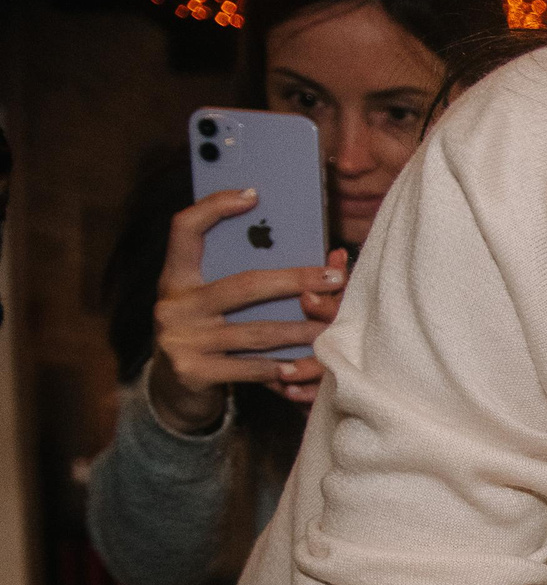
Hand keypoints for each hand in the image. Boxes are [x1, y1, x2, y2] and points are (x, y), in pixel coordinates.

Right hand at [147, 189, 340, 427]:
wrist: (173, 389)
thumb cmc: (206, 334)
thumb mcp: (210, 304)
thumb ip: (242, 281)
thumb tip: (318, 255)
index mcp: (176, 278)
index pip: (185, 229)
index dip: (213, 207)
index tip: (253, 194)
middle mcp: (173, 304)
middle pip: (244, 285)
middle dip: (295, 282)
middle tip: (334, 279)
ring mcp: (181, 338)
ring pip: (255, 331)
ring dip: (300, 331)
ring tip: (331, 328)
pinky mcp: (193, 371)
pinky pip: (249, 367)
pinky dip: (279, 368)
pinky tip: (303, 366)